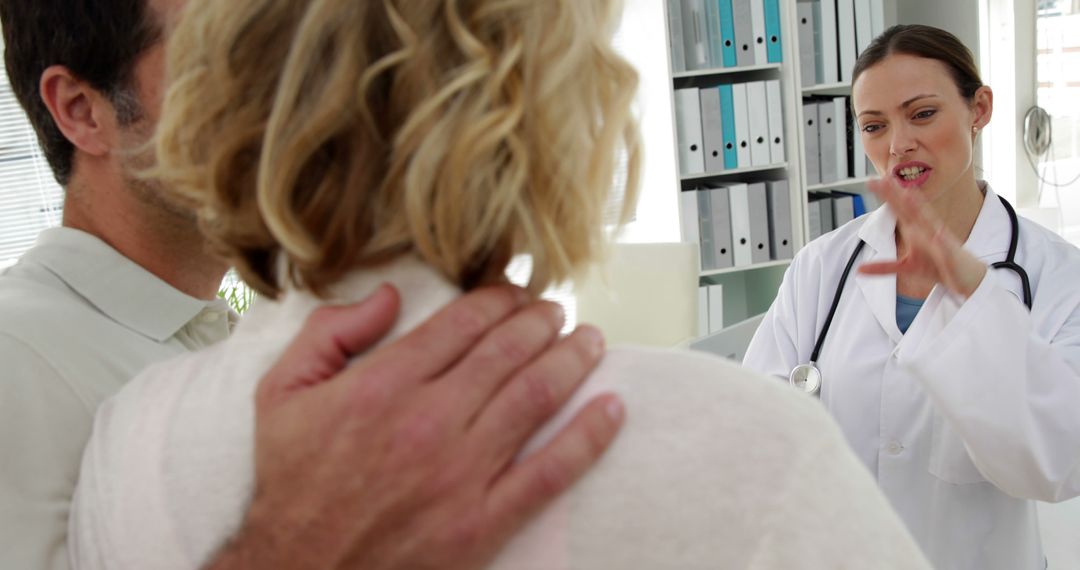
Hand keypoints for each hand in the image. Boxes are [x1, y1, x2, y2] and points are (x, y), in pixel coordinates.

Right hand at [206, 284, 622, 569]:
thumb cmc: (294, 482)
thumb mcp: (281, 394)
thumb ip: (329, 332)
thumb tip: (387, 296)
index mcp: (383, 385)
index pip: (463, 323)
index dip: (500, 299)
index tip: (516, 293)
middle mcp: (428, 420)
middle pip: (507, 351)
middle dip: (542, 321)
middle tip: (557, 311)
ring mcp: (461, 473)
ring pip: (536, 397)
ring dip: (572, 360)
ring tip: (590, 341)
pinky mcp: (483, 521)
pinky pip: (551, 471)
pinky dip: (589, 436)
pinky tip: (611, 408)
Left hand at [859, 178, 986, 297]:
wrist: (966, 278)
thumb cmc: (936, 266)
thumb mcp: (906, 267)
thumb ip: (883, 267)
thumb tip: (859, 270)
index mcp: (917, 230)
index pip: (899, 209)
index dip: (887, 196)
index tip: (871, 181)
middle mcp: (928, 230)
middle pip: (911, 209)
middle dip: (898, 195)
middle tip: (884, 179)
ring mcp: (940, 241)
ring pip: (928, 222)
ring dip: (920, 209)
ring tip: (908, 195)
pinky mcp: (951, 256)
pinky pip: (945, 248)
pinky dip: (941, 241)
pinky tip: (936, 234)